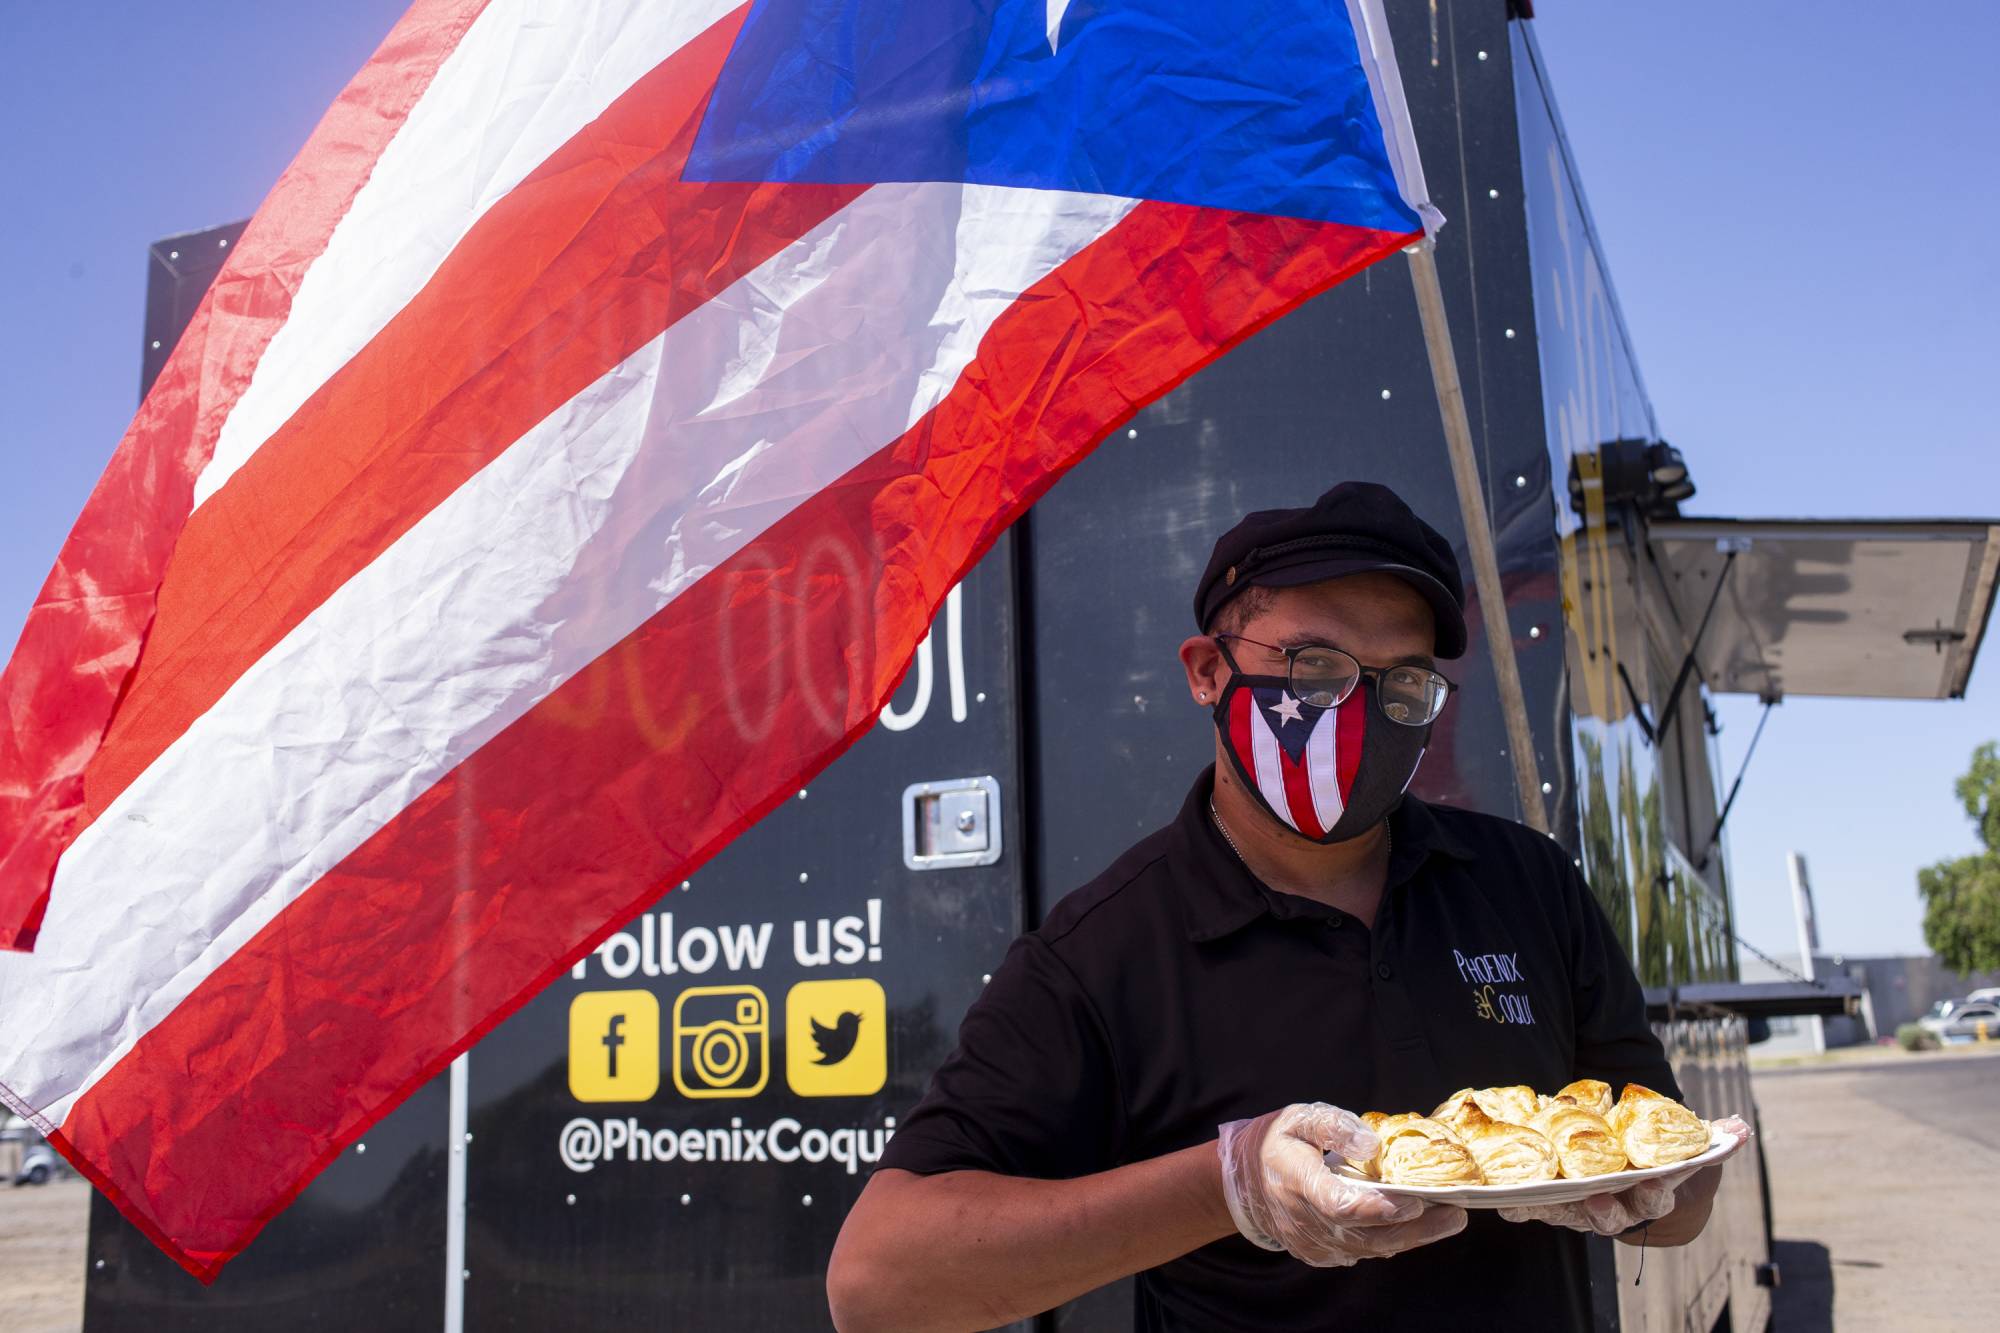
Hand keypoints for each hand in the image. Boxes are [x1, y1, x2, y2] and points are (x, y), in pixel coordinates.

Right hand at [1217, 1102, 1467, 1267]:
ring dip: (1412, 1237)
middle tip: (1455, 1214)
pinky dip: (1392, 1240)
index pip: (1342, 1205)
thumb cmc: (1277, 1142)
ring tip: (1449, 1219)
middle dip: (1416, 1228)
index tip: (1419, 1200)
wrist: (1243, 1181)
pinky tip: (1416, 1225)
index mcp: (1297, 1182)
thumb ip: (1334, 1127)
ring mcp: (1313, 1243)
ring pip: (1370, 1248)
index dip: (1382, 1208)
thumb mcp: (1300, 1118)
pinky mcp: (1320, 1254)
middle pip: (1367, 1235)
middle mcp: (1305, 1221)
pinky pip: (1363, 1251)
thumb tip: (1373, 1145)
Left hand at [1497, 1114, 1751, 1235]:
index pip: (1655, 1201)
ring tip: (1521, 1206)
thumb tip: (1740, 1129)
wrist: (1631, 1171)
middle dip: (1602, 1211)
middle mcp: (1615, 1206)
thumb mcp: (1684, 1144)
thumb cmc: (1659, 1155)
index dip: (1654, 1194)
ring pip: (1565, 1215)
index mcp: (1647, 1193)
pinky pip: (1535, 1205)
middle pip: (1608, 1218)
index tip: (1651, 1182)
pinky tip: (1500, 1201)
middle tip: (1595, 1198)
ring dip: (1544, 1211)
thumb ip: (1713, 1137)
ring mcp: (1581, 1206)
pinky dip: (1518, 1204)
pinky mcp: (1552, 1197)